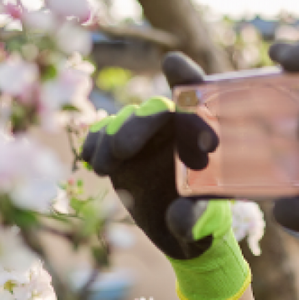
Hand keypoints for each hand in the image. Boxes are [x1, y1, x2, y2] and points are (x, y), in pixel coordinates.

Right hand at [80, 53, 249, 299]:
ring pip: (126, 121)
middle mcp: (176, 128)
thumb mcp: (205, 225)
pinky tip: (91, 161)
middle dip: (136, 125)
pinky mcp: (123, 149)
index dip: (187, 76)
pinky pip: (105, 134)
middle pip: (155, 110)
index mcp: (205, 135)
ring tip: (105, 168)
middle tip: (120, 151)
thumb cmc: (207, 224)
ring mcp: (147, 136)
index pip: (200, 97)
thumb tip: (178, 219)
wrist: (184, 235)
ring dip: (111, 138)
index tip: (171, 64)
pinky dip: (96, 143)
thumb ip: (194, 219)